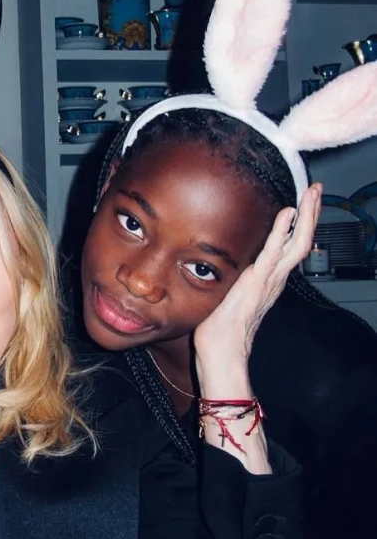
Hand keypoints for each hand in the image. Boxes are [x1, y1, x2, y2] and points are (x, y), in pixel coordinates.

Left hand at [195, 184, 321, 373]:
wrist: (222, 349)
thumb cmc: (220, 325)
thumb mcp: (230, 292)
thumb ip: (234, 276)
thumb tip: (223, 263)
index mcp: (270, 278)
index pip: (291, 244)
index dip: (300, 223)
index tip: (303, 201)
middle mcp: (276, 277)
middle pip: (302, 239)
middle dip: (311, 213)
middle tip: (317, 188)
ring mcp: (270, 279)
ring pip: (297, 242)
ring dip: (306, 216)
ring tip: (312, 193)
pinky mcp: (258, 281)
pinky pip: (273, 252)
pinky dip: (282, 231)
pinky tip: (288, 213)